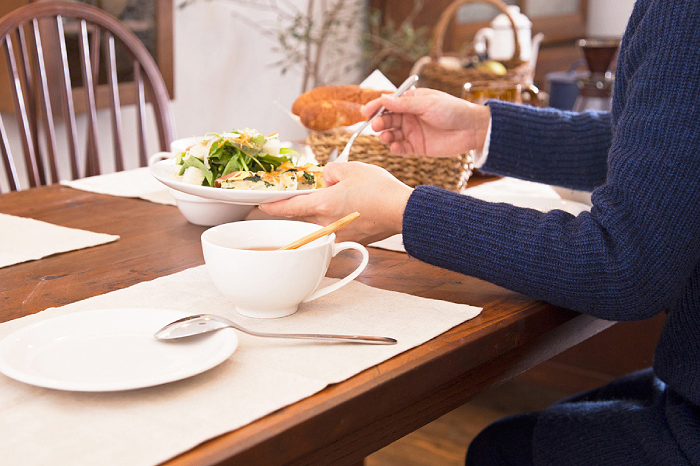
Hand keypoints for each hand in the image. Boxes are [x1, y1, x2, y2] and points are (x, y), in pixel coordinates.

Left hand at [258, 162, 412, 243]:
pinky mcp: (353, 240)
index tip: (262, 205)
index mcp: (322, 205)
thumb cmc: (380, 189)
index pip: (289, 208)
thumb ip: (330, 172)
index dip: (273, 206)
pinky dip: (339, 218)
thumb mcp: (351, 168)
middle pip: (305, 216)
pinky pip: (337, 228)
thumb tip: (327, 180)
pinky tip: (353, 208)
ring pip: (321, 222)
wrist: (403, 210)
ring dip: (324, 211)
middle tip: (313, 192)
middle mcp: (327, 224)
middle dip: (306, 204)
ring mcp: (340, 235)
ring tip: (341, 198)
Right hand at [362, 87, 490, 156]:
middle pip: (387, 119)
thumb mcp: (427, 104)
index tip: (365, 113)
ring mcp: (412, 132)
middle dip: (379, 123)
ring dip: (385, 136)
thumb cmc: (452, 110)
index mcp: (411, 101)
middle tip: (376, 127)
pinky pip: (400, 148)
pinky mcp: (417, 147)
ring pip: (391, 134)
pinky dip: (395, 148)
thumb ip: (403, 104)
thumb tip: (383, 98)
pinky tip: (395, 148)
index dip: (375, 107)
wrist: (471, 129)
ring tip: (386, 138)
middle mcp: (409, 116)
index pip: (388, 103)